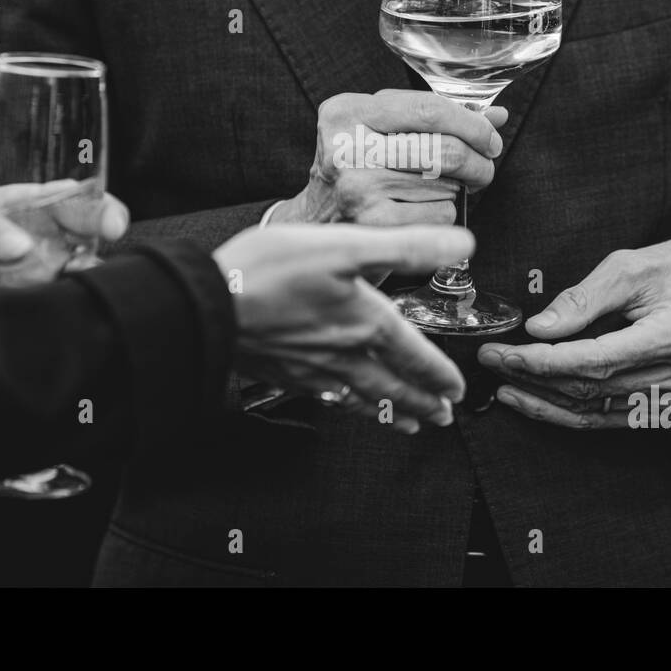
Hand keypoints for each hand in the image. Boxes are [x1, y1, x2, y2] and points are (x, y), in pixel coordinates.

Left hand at [0, 184, 129, 290]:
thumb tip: (20, 246)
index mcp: (21, 208)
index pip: (70, 198)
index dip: (97, 205)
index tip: (111, 222)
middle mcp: (38, 238)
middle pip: (86, 232)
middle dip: (103, 233)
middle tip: (108, 242)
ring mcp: (37, 273)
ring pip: (80, 270)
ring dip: (87, 273)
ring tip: (77, 275)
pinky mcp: (30, 302)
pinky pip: (59, 302)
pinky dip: (69, 303)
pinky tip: (65, 302)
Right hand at [213, 224, 471, 433]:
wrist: (208, 305)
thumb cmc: (271, 271)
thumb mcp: (346, 246)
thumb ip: (407, 247)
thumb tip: (463, 244)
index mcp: (366, 322)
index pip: (416, 356)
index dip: (440, 374)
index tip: (456, 389)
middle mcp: (345, 353)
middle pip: (394, 386)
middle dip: (422, 402)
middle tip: (443, 416)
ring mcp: (314, 369)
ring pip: (364, 399)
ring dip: (392, 413)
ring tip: (410, 426)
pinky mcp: (285, 373)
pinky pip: (330, 399)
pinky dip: (351, 408)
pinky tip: (347, 404)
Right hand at [268, 89, 507, 225]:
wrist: (314, 223)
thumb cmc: (356, 169)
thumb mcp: (380, 129)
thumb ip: (433, 117)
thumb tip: (495, 116)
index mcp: (347, 111)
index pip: (428, 109)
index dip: (472, 125)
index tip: (490, 138)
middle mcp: (346, 146)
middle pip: (443, 149)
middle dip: (478, 161)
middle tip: (484, 168)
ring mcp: (356, 187)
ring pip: (446, 184)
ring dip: (459, 189)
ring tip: (446, 188)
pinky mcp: (371, 225)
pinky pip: (438, 214)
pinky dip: (446, 213)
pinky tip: (427, 210)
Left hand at [477, 239, 670, 428]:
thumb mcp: (628, 267)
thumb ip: (583, 299)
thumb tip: (539, 328)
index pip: (597, 359)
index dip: (545, 361)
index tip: (505, 352)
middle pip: (592, 388)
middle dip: (534, 377)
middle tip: (492, 360)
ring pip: (596, 411)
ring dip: (544, 401)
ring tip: (504, 385)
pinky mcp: (667, 410)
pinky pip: (609, 419)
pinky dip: (569, 413)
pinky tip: (536, 401)